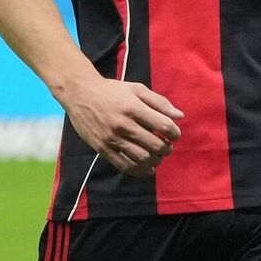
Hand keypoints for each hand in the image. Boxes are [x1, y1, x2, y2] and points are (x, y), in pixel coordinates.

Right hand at [59, 76, 182, 177]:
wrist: (80, 94)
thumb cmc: (112, 90)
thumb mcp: (137, 89)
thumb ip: (159, 102)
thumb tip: (180, 116)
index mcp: (133, 108)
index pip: (163, 125)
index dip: (174, 132)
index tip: (175, 134)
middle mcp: (123, 125)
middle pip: (154, 145)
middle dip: (167, 148)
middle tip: (168, 145)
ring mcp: (112, 139)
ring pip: (142, 158)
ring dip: (156, 160)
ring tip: (158, 155)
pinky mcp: (103, 149)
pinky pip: (125, 165)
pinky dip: (140, 171)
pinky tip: (148, 168)